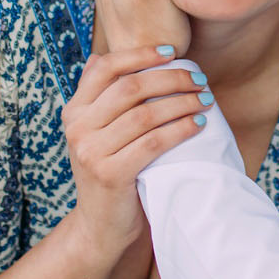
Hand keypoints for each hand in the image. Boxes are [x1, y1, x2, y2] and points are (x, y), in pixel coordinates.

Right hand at [60, 45, 206, 261]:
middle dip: (170, 78)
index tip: (171, 52)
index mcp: (73, 112)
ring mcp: (91, 152)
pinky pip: (154, 142)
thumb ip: (97, 98)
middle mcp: (77, 128)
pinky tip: (199, 124)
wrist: (100, 225)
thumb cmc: (108, 171)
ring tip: (205, 100)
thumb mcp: (94, 133)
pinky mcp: (111, 174)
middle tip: (199, 80)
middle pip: (130, 87)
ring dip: (182, 102)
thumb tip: (98, 56)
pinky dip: (181, 129)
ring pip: (146, 114)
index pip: (104, 68)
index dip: (139, 54)